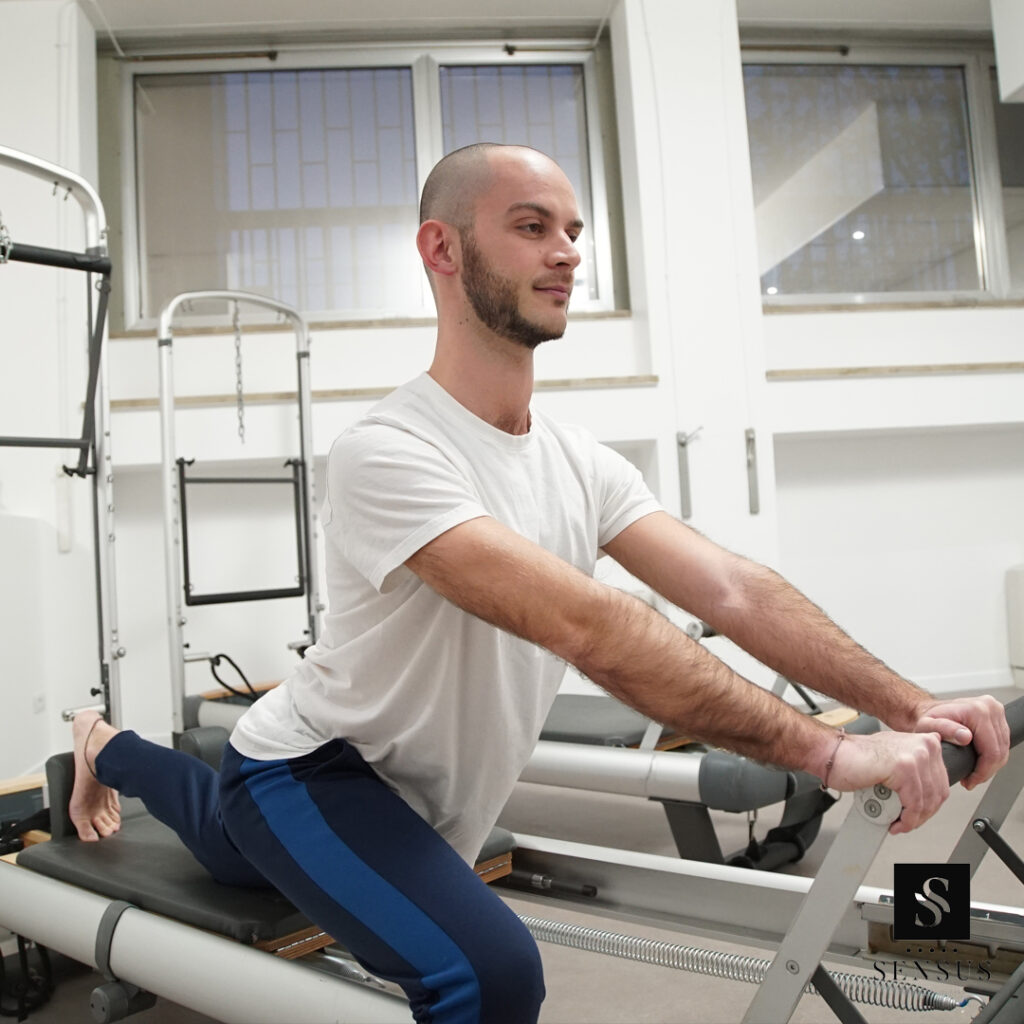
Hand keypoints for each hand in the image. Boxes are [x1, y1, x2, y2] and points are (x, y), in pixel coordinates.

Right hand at [827, 730, 948, 834]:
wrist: (831, 754)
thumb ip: (914, 768)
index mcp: (924, 742)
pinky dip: (907, 820)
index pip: (942, 781)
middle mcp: (924, 745)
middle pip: (938, 792)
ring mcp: (916, 755)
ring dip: (914, 820)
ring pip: (928, 801)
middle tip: (908, 822)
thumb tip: (927, 794)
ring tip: (899, 824)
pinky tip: (896, 823)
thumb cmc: (856, 758)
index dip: (930, 804)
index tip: (917, 813)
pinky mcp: (904, 768)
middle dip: (923, 815)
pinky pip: (914, 804)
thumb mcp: (894, 758)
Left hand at [911, 694, 1009, 789]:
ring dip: (991, 766)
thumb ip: (944, 730)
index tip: (969, 781)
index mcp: (977, 710)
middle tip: (970, 780)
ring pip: (1004, 750)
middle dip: (986, 771)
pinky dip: (993, 757)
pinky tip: (980, 762)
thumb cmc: (928, 719)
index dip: (981, 772)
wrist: (930, 708)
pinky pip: (1003, 744)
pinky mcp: (999, 716)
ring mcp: (996, 711)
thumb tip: (966, 737)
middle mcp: (990, 707)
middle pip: (1000, 752)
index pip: (991, 752)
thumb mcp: (928, 726)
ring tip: (973, 773)